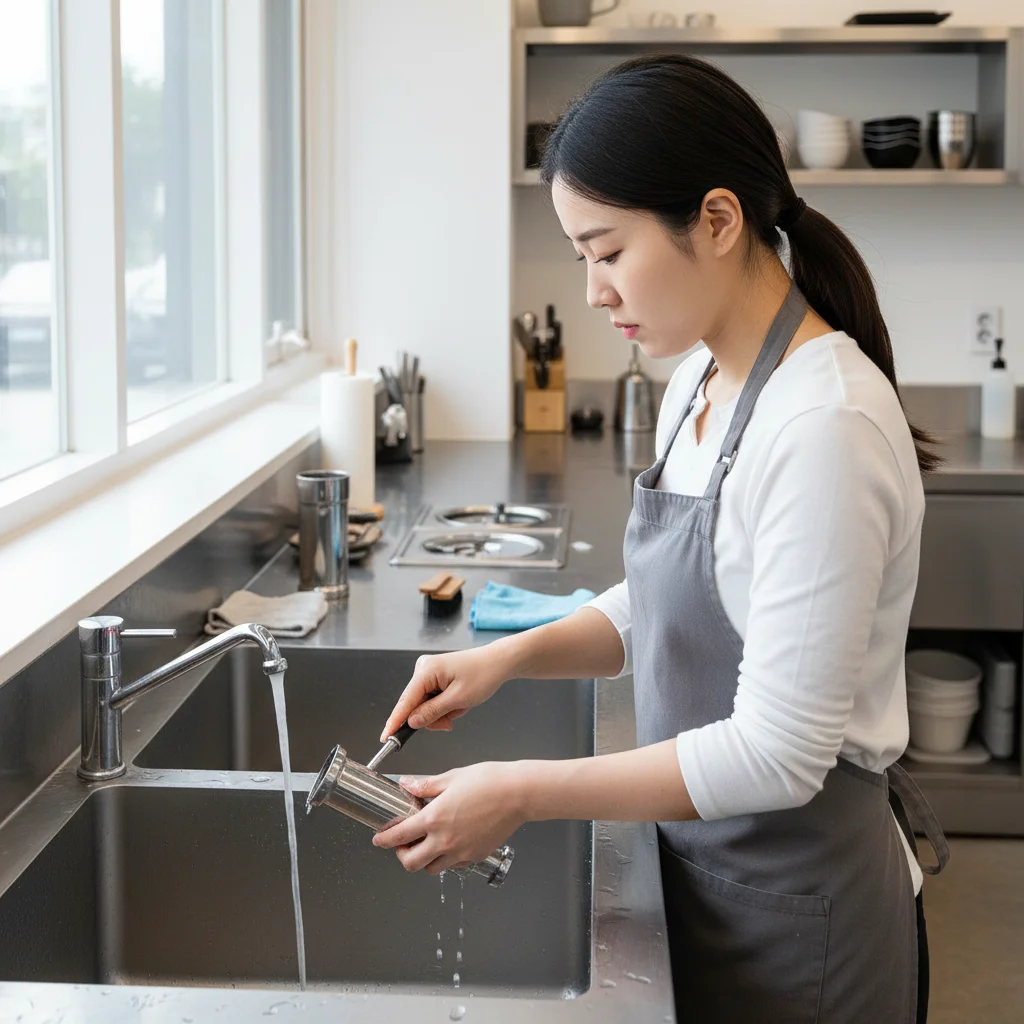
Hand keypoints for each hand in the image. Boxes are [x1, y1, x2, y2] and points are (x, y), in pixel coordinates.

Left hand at [372, 763, 526, 873]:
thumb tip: (407, 785)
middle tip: (403, 844)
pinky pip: (453, 865)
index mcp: (434, 818)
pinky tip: (449, 843)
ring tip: (426, 845)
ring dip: (424, 860)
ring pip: (432, 869)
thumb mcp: (452, 777)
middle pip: (411, 863)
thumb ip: (425, 786)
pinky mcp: (475, 856)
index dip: (384, 840)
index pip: (400, 836)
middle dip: (402, 855)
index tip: (379, 839)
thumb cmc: (489, 781)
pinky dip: (446, 859)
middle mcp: (445, 840)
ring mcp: (461, 851)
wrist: (518, 793)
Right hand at [379, 646, 512, 740]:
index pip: (405, 701)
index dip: (395, 722)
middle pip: (415, 706)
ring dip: (441, 713)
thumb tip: (411, 722)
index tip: (386, 737)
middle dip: (432, 718)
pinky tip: (457, 703)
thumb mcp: (458, 699)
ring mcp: (428, 672)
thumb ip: (432, 712)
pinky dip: (444, 707)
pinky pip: (431, 700)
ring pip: (424, 705)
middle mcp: (423, 669)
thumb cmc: (483, 675)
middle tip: (450, 722)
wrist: (498, 662)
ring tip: (459, 708)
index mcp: (426, 670)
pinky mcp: (434, 676)